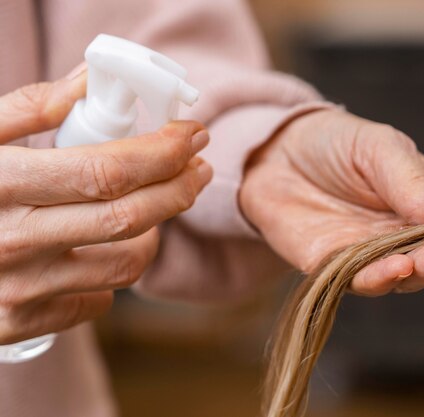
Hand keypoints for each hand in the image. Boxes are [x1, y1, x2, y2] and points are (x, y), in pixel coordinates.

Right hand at [0, 70, 211, 342]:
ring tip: (149, 207)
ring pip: (127, 264)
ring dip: (153, 231)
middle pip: (129, 218)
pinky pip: (98, 300)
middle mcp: (10, 242)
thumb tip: (90, 82)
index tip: (192, 135)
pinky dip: (111, 273)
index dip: (163, 152)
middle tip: (197, 168)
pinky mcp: (21, 322)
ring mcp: (16, 290)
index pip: (107, 170)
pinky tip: (99, 249)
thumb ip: (29, 107)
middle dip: (179, 188)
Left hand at [240, 109, 423, 295]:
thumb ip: (413, 181)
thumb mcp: (380, 148)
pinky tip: (397, 268)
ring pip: (413, 274)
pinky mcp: (339, 268)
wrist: (274, 153)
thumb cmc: (336, 144)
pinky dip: (382, 277)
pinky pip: (365, 280)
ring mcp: (376, 255)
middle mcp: (409, 235)